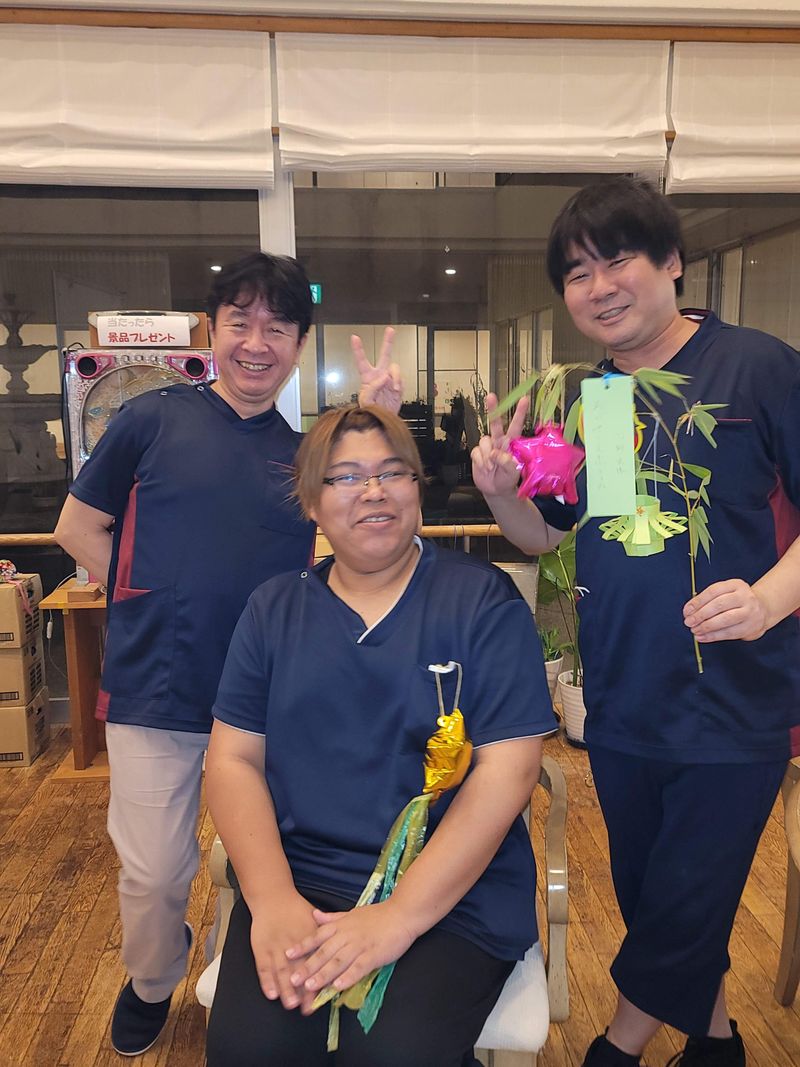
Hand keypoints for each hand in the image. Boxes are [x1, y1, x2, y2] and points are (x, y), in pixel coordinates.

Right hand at [249, 893, 318, 1010]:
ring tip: (291, 1003)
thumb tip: (344, 947)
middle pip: (298, 968)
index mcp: (308, 936)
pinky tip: (271, 994)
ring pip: (281, 970)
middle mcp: (292, 943)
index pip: (315, 959)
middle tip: (308, 1007)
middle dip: (303, 988)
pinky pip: (263, 967)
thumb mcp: (313, 919)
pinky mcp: (261, 948)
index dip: (320, 976)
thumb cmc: (296, 909)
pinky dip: (266, 981)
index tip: (324, 994)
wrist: (272, 897)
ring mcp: (275, 946)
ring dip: (285, 988)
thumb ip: (326, 933)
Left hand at [285, 901, 414, 999]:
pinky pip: (358, 967)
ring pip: (338, 961)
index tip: (287, 955)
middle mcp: (347, 935)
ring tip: (310, 986)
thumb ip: (332, 918)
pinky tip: (338, 986)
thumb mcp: (351, 913)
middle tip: (293, 979)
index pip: (318, 936)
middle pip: (324, 952)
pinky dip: (348, 977)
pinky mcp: (373, 955)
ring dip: (323, 974)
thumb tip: (314, 915)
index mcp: (341, 926)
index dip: (302, 946)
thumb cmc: (377, 915)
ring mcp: (360, 945)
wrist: (401, 914)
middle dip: (308, 966)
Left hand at [354, 327, 402, 412]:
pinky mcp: (398, 385)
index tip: (355, 338)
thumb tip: (384, 377)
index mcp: (367, 377)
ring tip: (394, 388)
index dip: (358, 349)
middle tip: (390, 330)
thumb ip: (372, 388)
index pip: (362, 361)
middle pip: (384, 355)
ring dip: (395, 377)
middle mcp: (380, 375)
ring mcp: (390, 379)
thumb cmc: (371, 410)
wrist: (383, 417)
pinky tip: (395, 391)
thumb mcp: (366, 401)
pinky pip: (401, 380)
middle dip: (388, 342)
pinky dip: (399, 384)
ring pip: (395, 368)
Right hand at [470, 393, 528, 497]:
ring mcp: (488, 447)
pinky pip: (476, 452)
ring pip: (484, 441)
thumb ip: (506, 462)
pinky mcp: (478, 453)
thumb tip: (496, 453)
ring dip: (487, 456)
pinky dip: (480, 461)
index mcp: (511, 444)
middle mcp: (499, 442)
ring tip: (491, 467)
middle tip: (491, 396)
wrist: (495, 490)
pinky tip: (484, 468)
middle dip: (492, 408)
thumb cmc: (507, 480)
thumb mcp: (512, 472)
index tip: (524, 400)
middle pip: (495, 423)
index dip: (520, 412)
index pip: (516, 425)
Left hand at [683, 579, 768, 642]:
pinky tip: (703, 637)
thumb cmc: (737, 601)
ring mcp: (749, 612)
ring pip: (725, 620)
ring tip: (694, 630)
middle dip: (700, 615)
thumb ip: (709, 599)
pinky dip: (713, 636)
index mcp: (736, 585)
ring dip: (706, 627)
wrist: (763, 609)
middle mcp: (744, 596)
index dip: (698, 601)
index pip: (713, 591)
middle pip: (719, 605)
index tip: (687, 610)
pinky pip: (729, 633)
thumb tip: (690, 611)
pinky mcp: (750, 626)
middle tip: (688, 622)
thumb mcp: (727, 592)